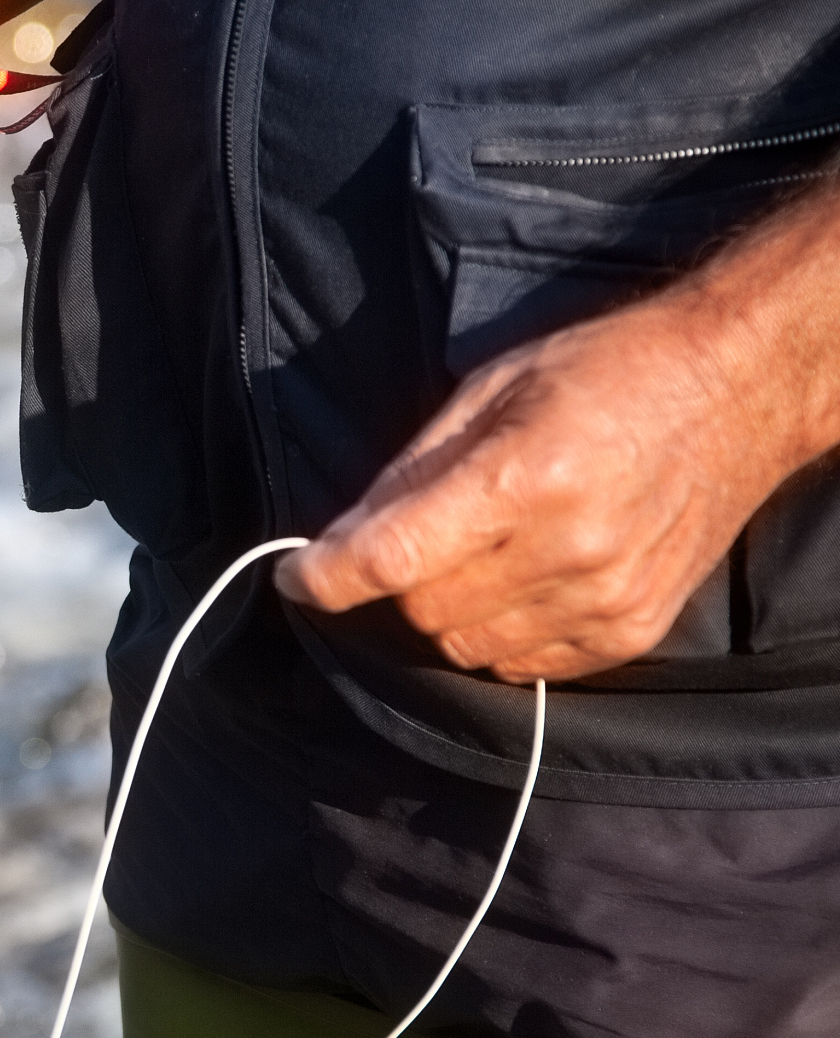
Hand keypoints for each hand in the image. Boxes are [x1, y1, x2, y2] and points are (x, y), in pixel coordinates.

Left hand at [275, 205, 839, 681]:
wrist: (742, 388)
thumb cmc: (608, 372)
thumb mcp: (491, 389)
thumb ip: (409, 472)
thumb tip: (336, 540)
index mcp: (527, 476)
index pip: (394, 558)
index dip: (326, 576)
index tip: (295, 575)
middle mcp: (570, 548)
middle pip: (422, 610)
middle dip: (396, 582)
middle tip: (415, 538)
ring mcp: (607, 597)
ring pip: (465, 647)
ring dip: (446, 611)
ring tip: (480, 552)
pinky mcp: (632, 630)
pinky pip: (522, 665)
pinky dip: (498, 634)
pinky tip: (520, 580)